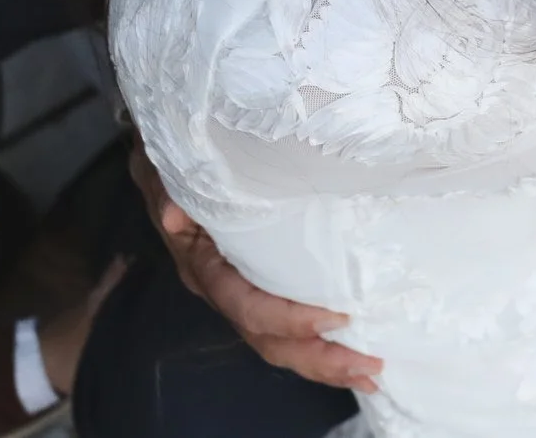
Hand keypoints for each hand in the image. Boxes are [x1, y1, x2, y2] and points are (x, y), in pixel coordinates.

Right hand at [129, 141, 382, 392]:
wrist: (166, 162)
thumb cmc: (175, 163)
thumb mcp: (166, 169)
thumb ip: (168, 190)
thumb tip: (172, 214)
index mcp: (203, 267)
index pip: (246, 307)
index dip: (289, 320)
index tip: (336, 319)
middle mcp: (221, 291)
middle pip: (268, 340)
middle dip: (318, 358)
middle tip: (370, 368)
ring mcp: (239, 293)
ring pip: (279, 343)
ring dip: (324, 363)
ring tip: (369, 373)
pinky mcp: (258, 286)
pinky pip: (286, 327)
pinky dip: (319, 344)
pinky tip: (352, 352)